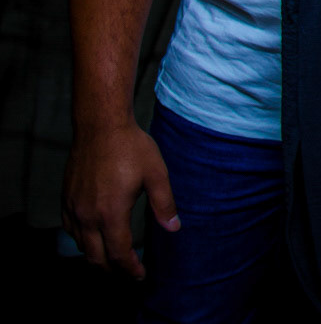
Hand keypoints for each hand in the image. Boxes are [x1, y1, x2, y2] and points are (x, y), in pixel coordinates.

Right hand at [61, 119, 179, 277]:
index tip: (140, 274)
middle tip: (128, 273)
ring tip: (114, 258)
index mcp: (111, 212)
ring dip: (97, 257)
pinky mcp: (66, 199)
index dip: (130, 268)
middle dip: (112, 270)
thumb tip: (174, 228)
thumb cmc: (131, 148)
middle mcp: (88, 215)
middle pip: (96, 257)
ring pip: (81, 246)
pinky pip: (70, 230)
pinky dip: (82, 241)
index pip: (118, 253)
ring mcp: (74, 208)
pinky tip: (94, 237)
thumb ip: (165, 204)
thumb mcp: (156, 174)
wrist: (100, 126)